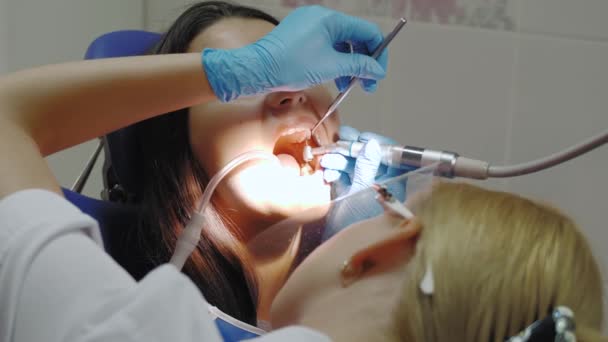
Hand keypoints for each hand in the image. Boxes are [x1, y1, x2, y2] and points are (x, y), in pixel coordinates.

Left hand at [202, 6, 387, 101]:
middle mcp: (321, 18)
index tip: (378, 74)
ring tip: (350, 86)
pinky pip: (326, 47)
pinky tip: (335, 79)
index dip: (377, 54)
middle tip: (367, 84)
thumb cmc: (289, 65)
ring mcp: (309, 26)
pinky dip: (334, 62)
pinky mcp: (300, 37)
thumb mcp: (330, 67)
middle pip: (354, 38)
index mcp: (330, 19)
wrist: (256, 69)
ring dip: (349, 65)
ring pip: (340, 44)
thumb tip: (376, 69)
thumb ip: (358, 65)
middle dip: (363, 62)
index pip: (367, 32)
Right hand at [320, 126, 415, 238]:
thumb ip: (366, 167)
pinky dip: (334, 173)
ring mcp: (363, 189)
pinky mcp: (348, 195)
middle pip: (369, 157)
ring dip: (339, 160)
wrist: (341, 253)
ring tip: (326, 161)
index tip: (361, 137)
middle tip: (337, 141)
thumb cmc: (358, 224)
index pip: (390, 155)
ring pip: (353, 166)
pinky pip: (343, 177)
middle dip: (352, 150)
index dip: (376, 144)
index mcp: (394, 183)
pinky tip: (325, 174)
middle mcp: (381, 184)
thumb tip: (372, 143)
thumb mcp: (362, 193)